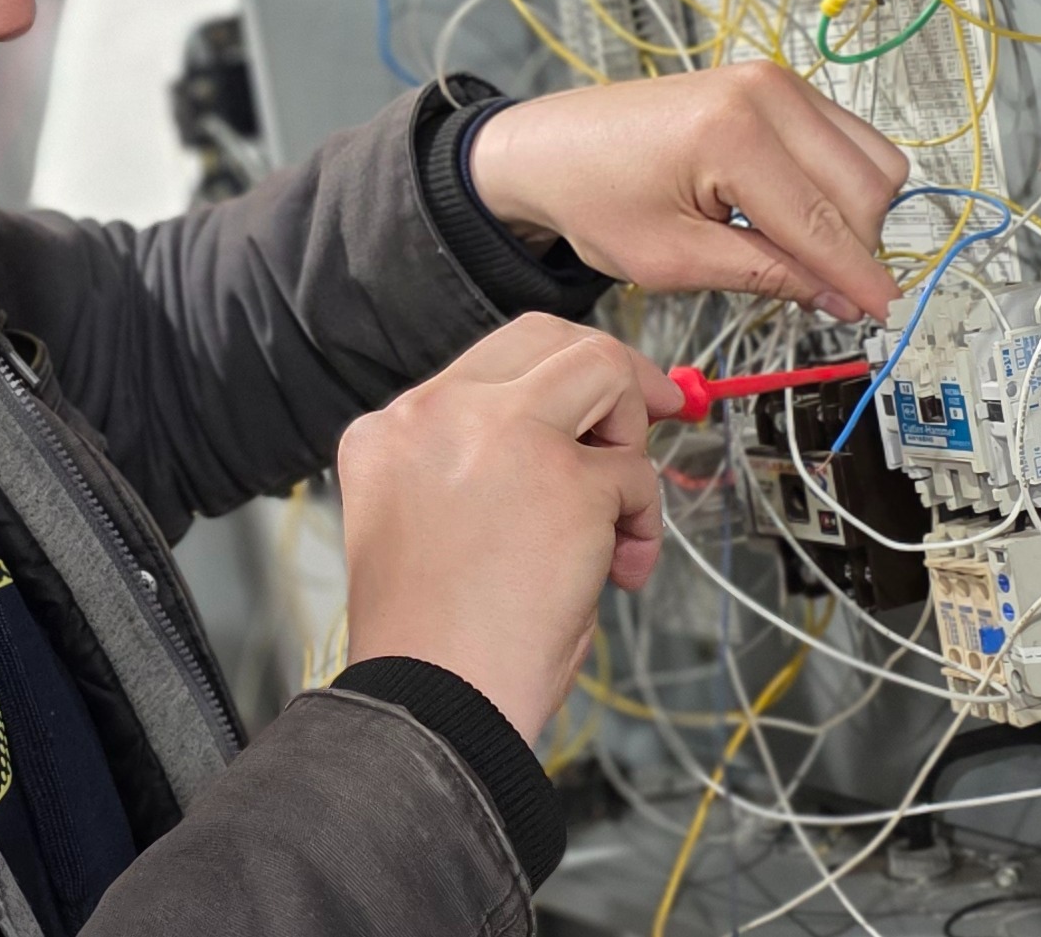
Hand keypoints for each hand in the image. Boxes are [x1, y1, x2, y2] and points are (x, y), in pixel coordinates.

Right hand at [338, 315, 668, 743]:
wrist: (433, 702)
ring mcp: (503, 435)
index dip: (557, 381)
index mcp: (390, 431)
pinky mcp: (565, 478)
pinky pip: (635, 473)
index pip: (489, 363)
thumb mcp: (430, 520)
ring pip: (603, 373)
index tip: (596, 409)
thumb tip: (583, 434)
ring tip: (615, 527)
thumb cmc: (435, 641)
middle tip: (651, 412)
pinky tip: (615, 570)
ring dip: (629, 447)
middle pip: (547, 338)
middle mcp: (437, 414)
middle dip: (610, 372)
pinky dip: (642, 520)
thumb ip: (482, 463)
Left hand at [468, 63, 908, 322]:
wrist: (552, 148)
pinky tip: (798, 219)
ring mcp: (777, 82)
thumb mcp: (673, 259)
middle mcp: (767, 93)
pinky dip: (840, 186)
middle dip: (859, 249)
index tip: (887, 315)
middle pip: (865, 187)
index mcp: (733, 134)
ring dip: (856, 217)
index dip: (861, 279)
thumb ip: (766, 275)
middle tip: (833, 297)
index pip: (825, 223)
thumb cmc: (593, 196)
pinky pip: (847, 141)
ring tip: (804, 256)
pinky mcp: (779, 86)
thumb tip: (839, 297)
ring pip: (871, 160)